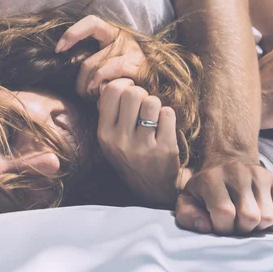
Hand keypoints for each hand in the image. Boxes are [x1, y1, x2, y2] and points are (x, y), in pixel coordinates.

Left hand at [56, 15, 146, 98]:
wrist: (149, 92)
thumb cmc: (124, 78)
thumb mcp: (106, 63)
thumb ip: (91, 62)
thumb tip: (71, 64)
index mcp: (113, 34)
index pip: (91, 23)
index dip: (73, 33)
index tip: (59, 49)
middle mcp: (124, 40)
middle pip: (88, 60)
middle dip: (80, 81)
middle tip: (82, 93)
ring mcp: (132, 53)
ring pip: (96, 68)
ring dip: (89, 87)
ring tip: (92, 96)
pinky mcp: (138, 68)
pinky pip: (111, 72)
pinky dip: (100, 83)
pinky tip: (99, 93)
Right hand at [96, 78, 180, 205]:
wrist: (152, 188)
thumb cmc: (130, 155)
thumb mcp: (110, 139)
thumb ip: (108, 112)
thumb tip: (107, 83)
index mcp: (104, 134)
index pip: (112, 91)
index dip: (124, 84)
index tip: (129, 91)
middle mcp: (121, 140)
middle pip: (133, 93)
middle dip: (142, 93)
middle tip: (144, 104)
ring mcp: (143, 145)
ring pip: (152, 101)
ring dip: (156, 104)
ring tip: (154, 116)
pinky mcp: (165, 149)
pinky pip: (168, 113)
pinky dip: (168, 116)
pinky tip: (164, 127)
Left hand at [175, 161, 272, 234]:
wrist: (226, 162)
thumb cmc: (206, 189)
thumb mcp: (188, 200)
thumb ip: (188, 215)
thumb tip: (205, 227)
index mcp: (212, 178)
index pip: (224, 213)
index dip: (222, 226)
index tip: (218, 223)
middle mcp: (237, 172)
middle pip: (250, 217)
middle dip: (241, 228)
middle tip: (234, 222)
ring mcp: (260, 174)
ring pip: (268, 218)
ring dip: (257, 227)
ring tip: (245, 217)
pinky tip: (260, 214)